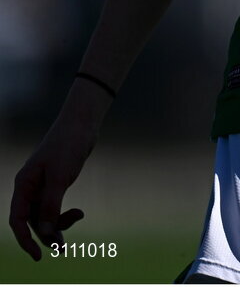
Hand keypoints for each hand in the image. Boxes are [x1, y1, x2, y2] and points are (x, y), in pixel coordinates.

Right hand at [9, 118, 95, 260]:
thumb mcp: (59, 176)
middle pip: (31, 221)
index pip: (17, 220)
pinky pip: (55, 208)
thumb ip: (50, 205)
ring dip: (57, 225)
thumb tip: (43, 233)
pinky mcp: (56, 184)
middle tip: (63, 247)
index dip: (24, 240)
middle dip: (45, 234)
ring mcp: (42, 186)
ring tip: (77, 220)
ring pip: (44, 216)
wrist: (83, 123)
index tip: (38, 256)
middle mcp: (30, 187)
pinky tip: (79, 213)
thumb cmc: (68, 145)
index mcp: (24, 184)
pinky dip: (65, 214)